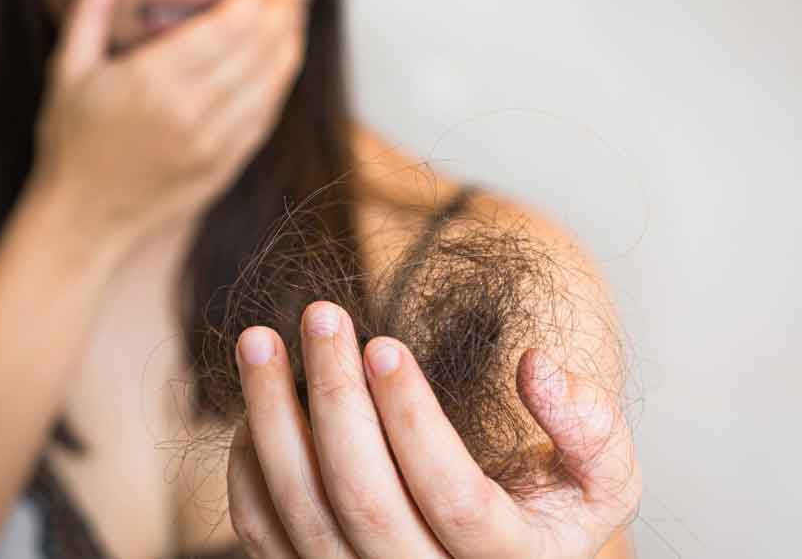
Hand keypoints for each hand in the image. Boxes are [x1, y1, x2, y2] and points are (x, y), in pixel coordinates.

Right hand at [32, 0, 308, 245]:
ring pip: (266, 85)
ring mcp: (211, 144)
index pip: (221, 29)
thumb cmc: (70, 144)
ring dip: (287, 46)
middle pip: (252, 51)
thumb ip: (85, 12)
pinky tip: (284, 65)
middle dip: (279, 11)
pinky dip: (279, 88)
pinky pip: (263, 120)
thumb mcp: (67, 73)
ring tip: (297, 16)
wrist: (83, 219)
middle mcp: (189, 111)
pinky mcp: (223, 168)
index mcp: (151, 81)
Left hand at [227, 301, 641, 557]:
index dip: (413, 419)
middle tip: (320, 315)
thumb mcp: (598, 481)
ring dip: (272, 419)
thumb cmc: (542, 515)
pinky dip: (250, 466)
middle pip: (365, 500)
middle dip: (334, 397)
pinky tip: (260, 406)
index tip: (383, 343)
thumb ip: (589, 428)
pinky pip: (263, 534)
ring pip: (302, 513)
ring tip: (260, 341)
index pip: (453, 495)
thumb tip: (537, 365)